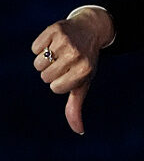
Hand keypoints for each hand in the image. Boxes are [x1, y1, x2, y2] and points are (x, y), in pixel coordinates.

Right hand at [31, 8, 113, 133]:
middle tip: (66, 61)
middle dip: (52, 71)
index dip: (59, 82)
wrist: (91, 29)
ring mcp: (66, 41)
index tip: (70, 72)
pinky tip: (55, 42)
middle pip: (45, 76)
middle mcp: (77, 55)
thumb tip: (79, 131)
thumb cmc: (85, 60)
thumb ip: (76, 106)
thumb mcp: (83, 82)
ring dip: (45, 59)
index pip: (55, 88)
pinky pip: (35, 48)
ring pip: (38, 63)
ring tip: (60, 52)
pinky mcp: (55, 29)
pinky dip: (41, 46)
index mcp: (85, 70)